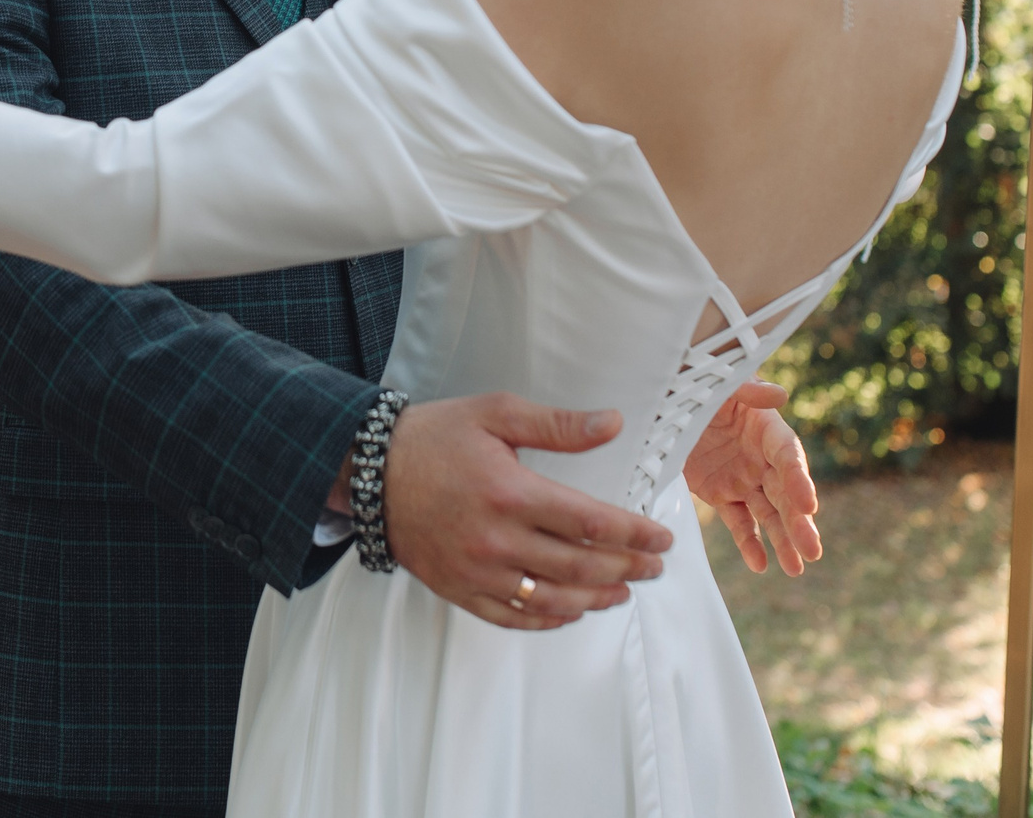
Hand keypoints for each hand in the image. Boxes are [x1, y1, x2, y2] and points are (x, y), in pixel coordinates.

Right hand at [382, 393, 672, 630]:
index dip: (634, 533)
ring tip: (623, 592)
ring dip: (597, 598)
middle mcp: (497, 539)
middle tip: (655, 566)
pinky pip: (513, 616)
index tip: (661, 537)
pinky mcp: (459, 589)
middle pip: (580, 566)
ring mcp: (477, 571)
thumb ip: (557, 424)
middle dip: (627, 568)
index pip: (591, 523)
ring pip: (552, 598)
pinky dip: (548, 619)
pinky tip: (571, 611)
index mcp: (511, 492)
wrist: (370, 471)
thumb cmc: (435, 437)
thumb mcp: (495, 414)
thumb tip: (612, 423)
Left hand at [682, 379, 821, 575]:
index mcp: (768, 430)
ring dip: (783, 541)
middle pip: (786, 494)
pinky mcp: (722, 495)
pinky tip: (760, 565)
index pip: (789, 457)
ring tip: (796, 569)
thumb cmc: (701, 385)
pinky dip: (749, 544)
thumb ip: (748, 390)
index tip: (809, 506)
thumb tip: (780, 395)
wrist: (668, 402)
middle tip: (812, 552)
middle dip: (799, 523)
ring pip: (769, 514)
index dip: (800, 480)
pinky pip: (739, 523)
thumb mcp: (721, 383)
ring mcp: (744, 479)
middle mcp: (762, 459)